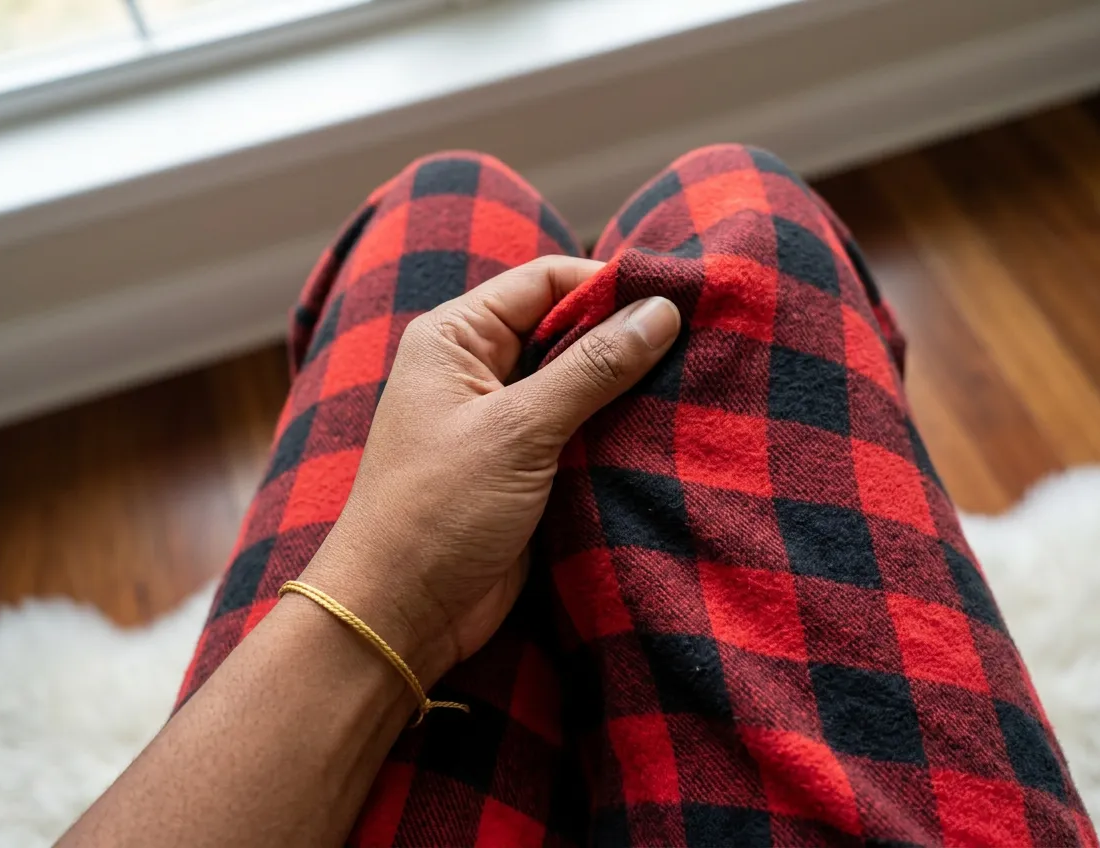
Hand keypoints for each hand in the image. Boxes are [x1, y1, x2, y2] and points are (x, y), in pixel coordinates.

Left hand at [300, 256, 679, 685]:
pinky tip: (666, 430)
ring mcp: (502, 422)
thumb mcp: (518, 430)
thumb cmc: (438, 509)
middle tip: (697, 342)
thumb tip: (661, 311)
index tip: (675, 298)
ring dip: (627, 389)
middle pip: (566, 329)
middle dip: (625, 336)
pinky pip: (581, 433)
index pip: (544, 281)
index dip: (608, 283)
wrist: (401, 615)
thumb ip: (592, 367)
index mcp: (456, 337)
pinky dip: (617, 432)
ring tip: (694, 383)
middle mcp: (477, 368)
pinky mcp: (525, 469)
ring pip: (580, 384)